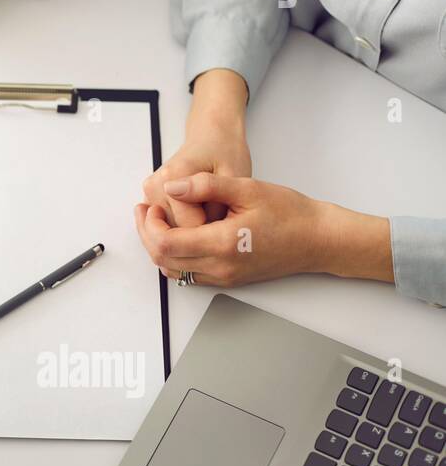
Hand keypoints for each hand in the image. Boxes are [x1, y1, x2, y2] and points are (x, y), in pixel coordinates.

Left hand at [134, 173, 392, 287]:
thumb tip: (173, 186)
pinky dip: (175, 256)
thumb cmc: (291, 214)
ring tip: (158, 220)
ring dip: (158, 247)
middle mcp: (220, 268)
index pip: (165, 244)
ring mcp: (224, 277)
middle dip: (147, 234)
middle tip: (146, 212)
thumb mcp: (247, 189)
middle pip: (163, 260)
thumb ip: (206, 186)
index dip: (149, 225)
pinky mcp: (228, 279)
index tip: (151, 206)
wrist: (319, 239)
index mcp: (222, 245)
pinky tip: (178, 234)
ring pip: (173, 270)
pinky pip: (189, 273)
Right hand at [143, 69, 251, 227]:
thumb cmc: (224, 152)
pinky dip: (184, 226)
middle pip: (177, 232)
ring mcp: (150, 194)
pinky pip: (167, 226)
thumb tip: (204, 230)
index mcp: (174, 177)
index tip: (228, 218)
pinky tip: (199, 212)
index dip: (214, 229)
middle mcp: (156, 186)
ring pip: (170, 233)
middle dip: (202, 231)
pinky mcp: (151, 199)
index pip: (190, 226)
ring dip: (192, 230)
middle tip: (221, 213)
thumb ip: (216, 200)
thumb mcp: (233, 173)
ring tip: (210, 210)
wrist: (210, 137)